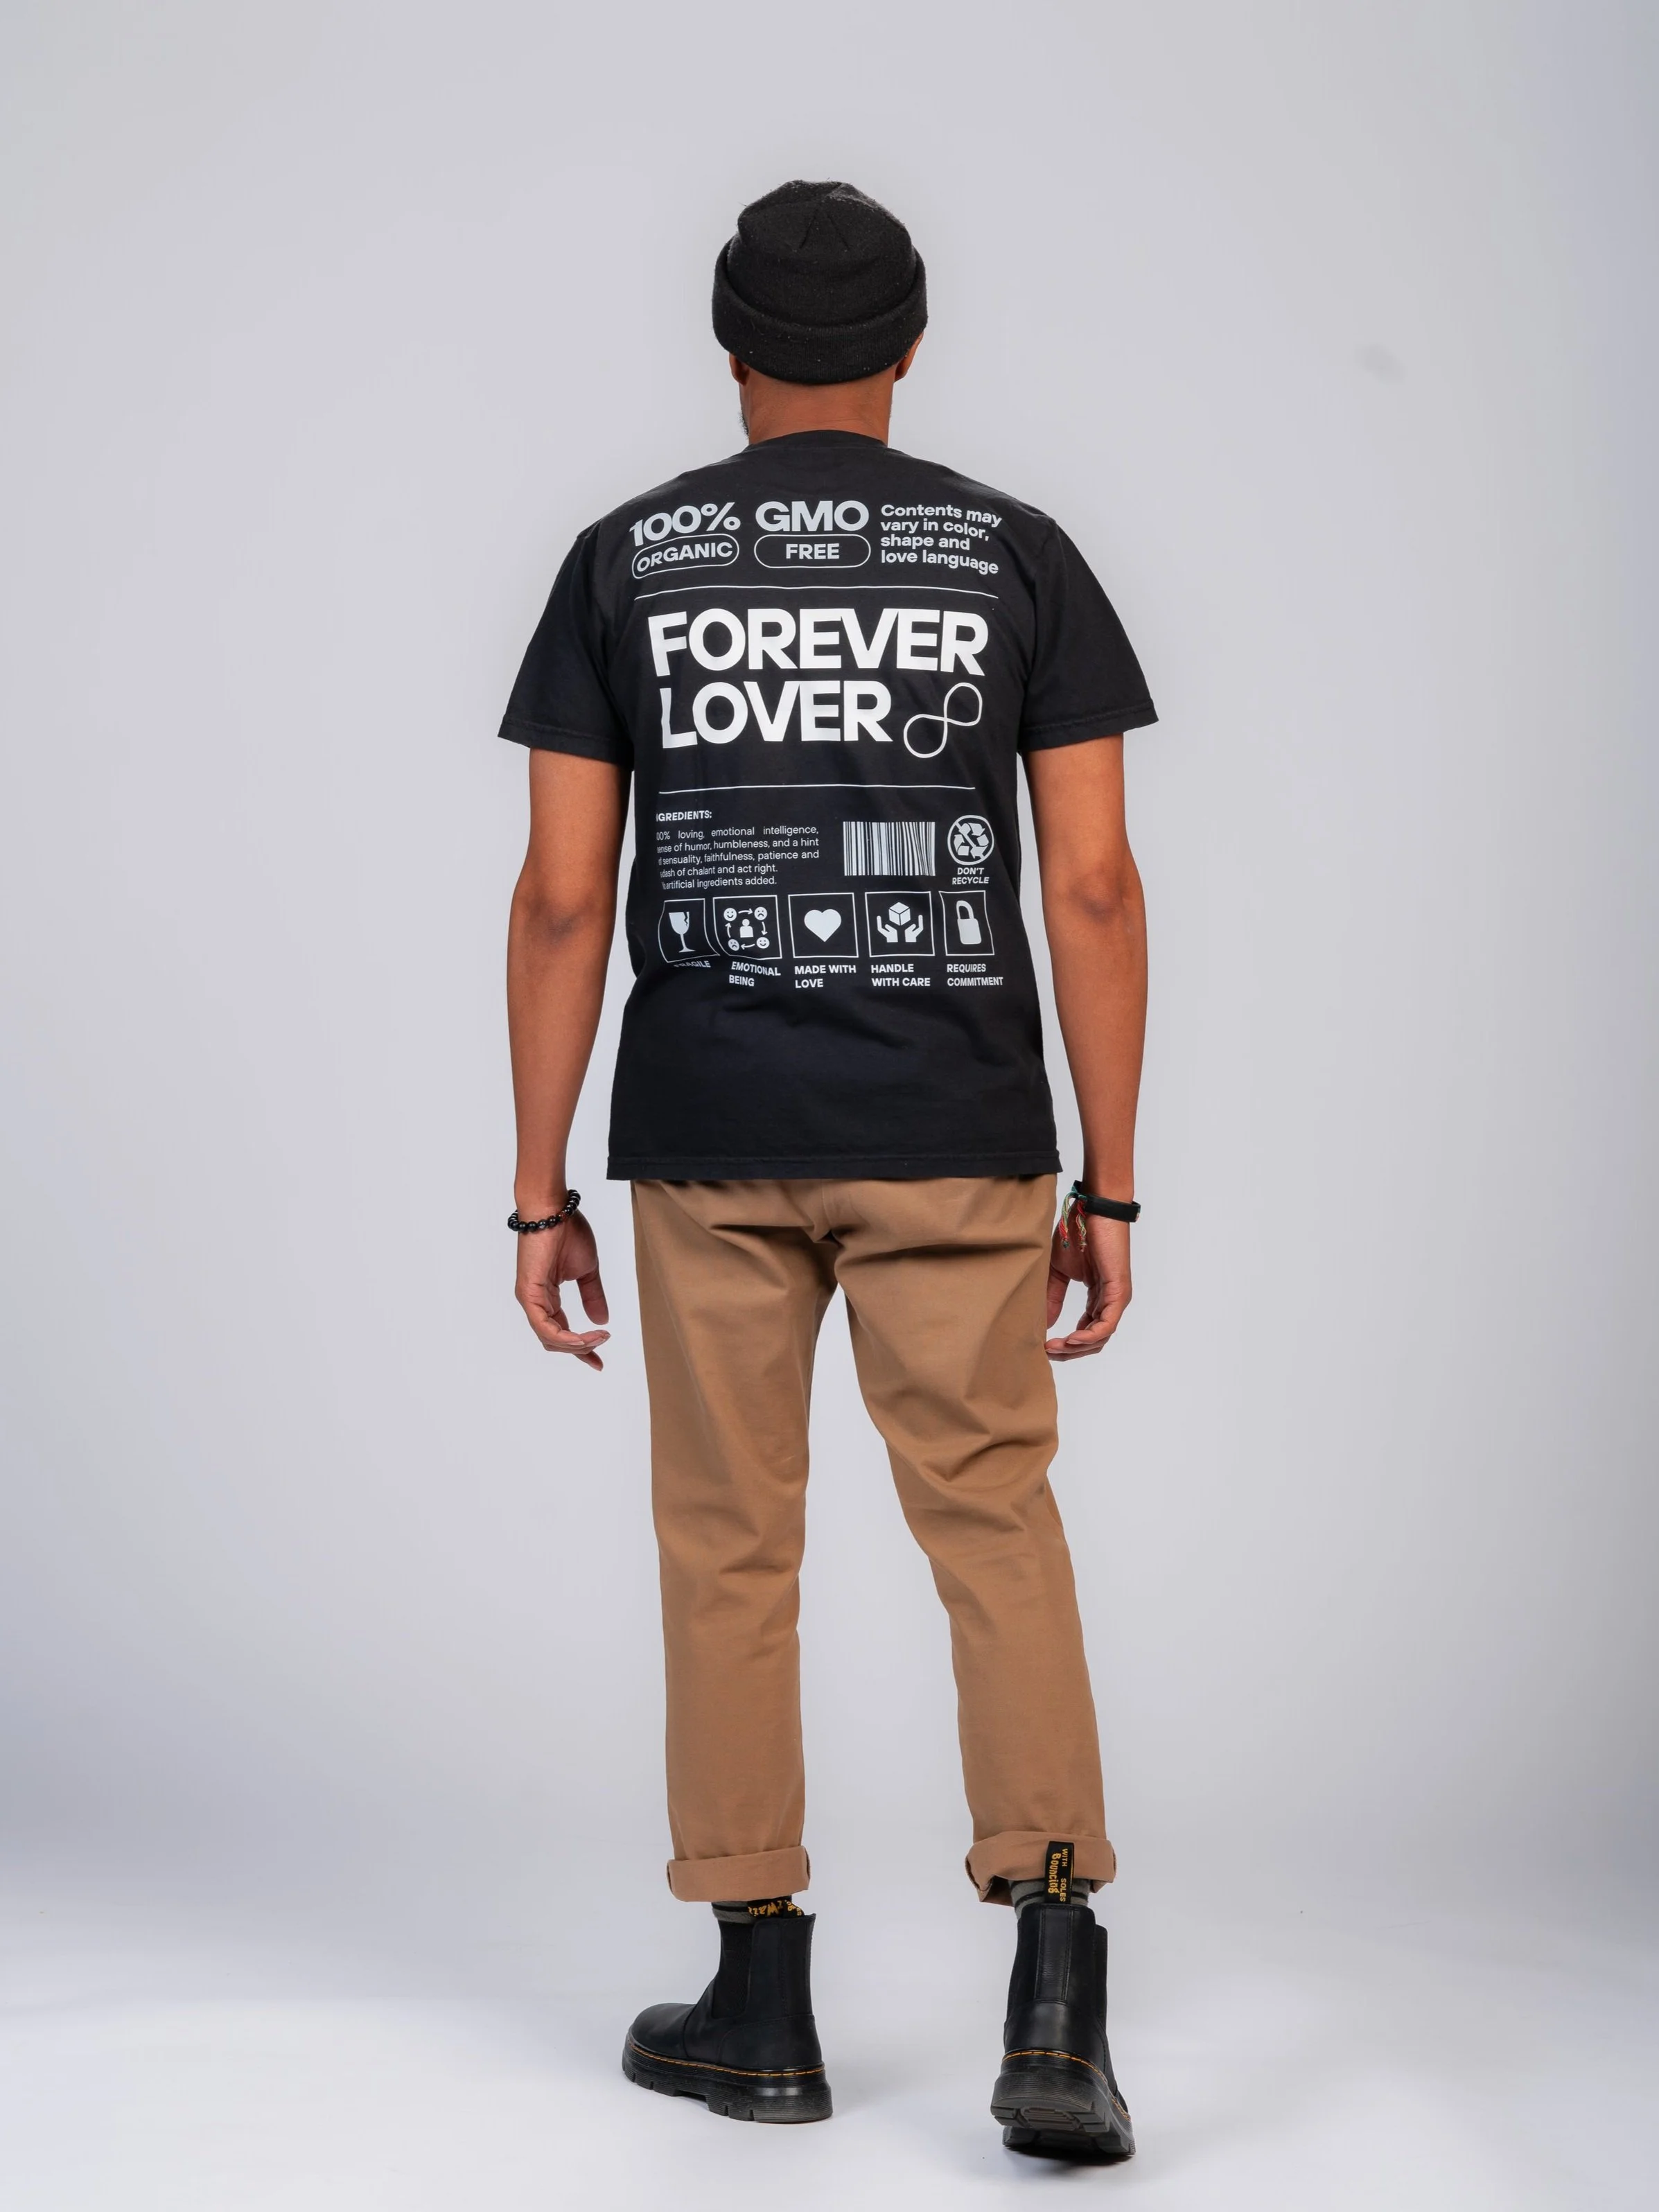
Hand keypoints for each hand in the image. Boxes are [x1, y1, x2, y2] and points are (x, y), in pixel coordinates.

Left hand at [515, 1210, 610, 1369]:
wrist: (554, 1210)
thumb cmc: (568, 1232)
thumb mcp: (587, 1271)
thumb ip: (592, 1296)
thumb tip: (602, 1320)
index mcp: (547, 1297)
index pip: (560, 1332)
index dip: (581, 1348)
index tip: (599, 1361)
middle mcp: (535, 1302)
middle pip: (554, 1341)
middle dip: (579, 1350)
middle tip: (600, 1350)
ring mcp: (530, 1299)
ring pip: (549, 1339)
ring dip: (577, 1344)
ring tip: (599, 1339)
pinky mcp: (528, 1294)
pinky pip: (544, 1327)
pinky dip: (566, 1337)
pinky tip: (584, 1337)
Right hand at [1045, 1199, 1131, 1361]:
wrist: (1092, 1209)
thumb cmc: (1077, 1234)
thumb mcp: (1058, 1272)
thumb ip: (1052, 1298)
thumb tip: (1043, 1325)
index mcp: (1098, 1298)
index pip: (1086, 1332)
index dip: (1066, 1344)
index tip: (1044, 1347)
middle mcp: (1110, 1301)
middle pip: (1094, 1340)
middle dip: (1069, 1351)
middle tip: (1047, 1353)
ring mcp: (1117, 1297)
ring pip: (1101, 1337)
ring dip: (1077, 1347)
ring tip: (1055, 1347)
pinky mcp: (1119, 1291)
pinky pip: (1107, 1324)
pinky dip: (1089, 1336)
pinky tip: (1071, 1339)